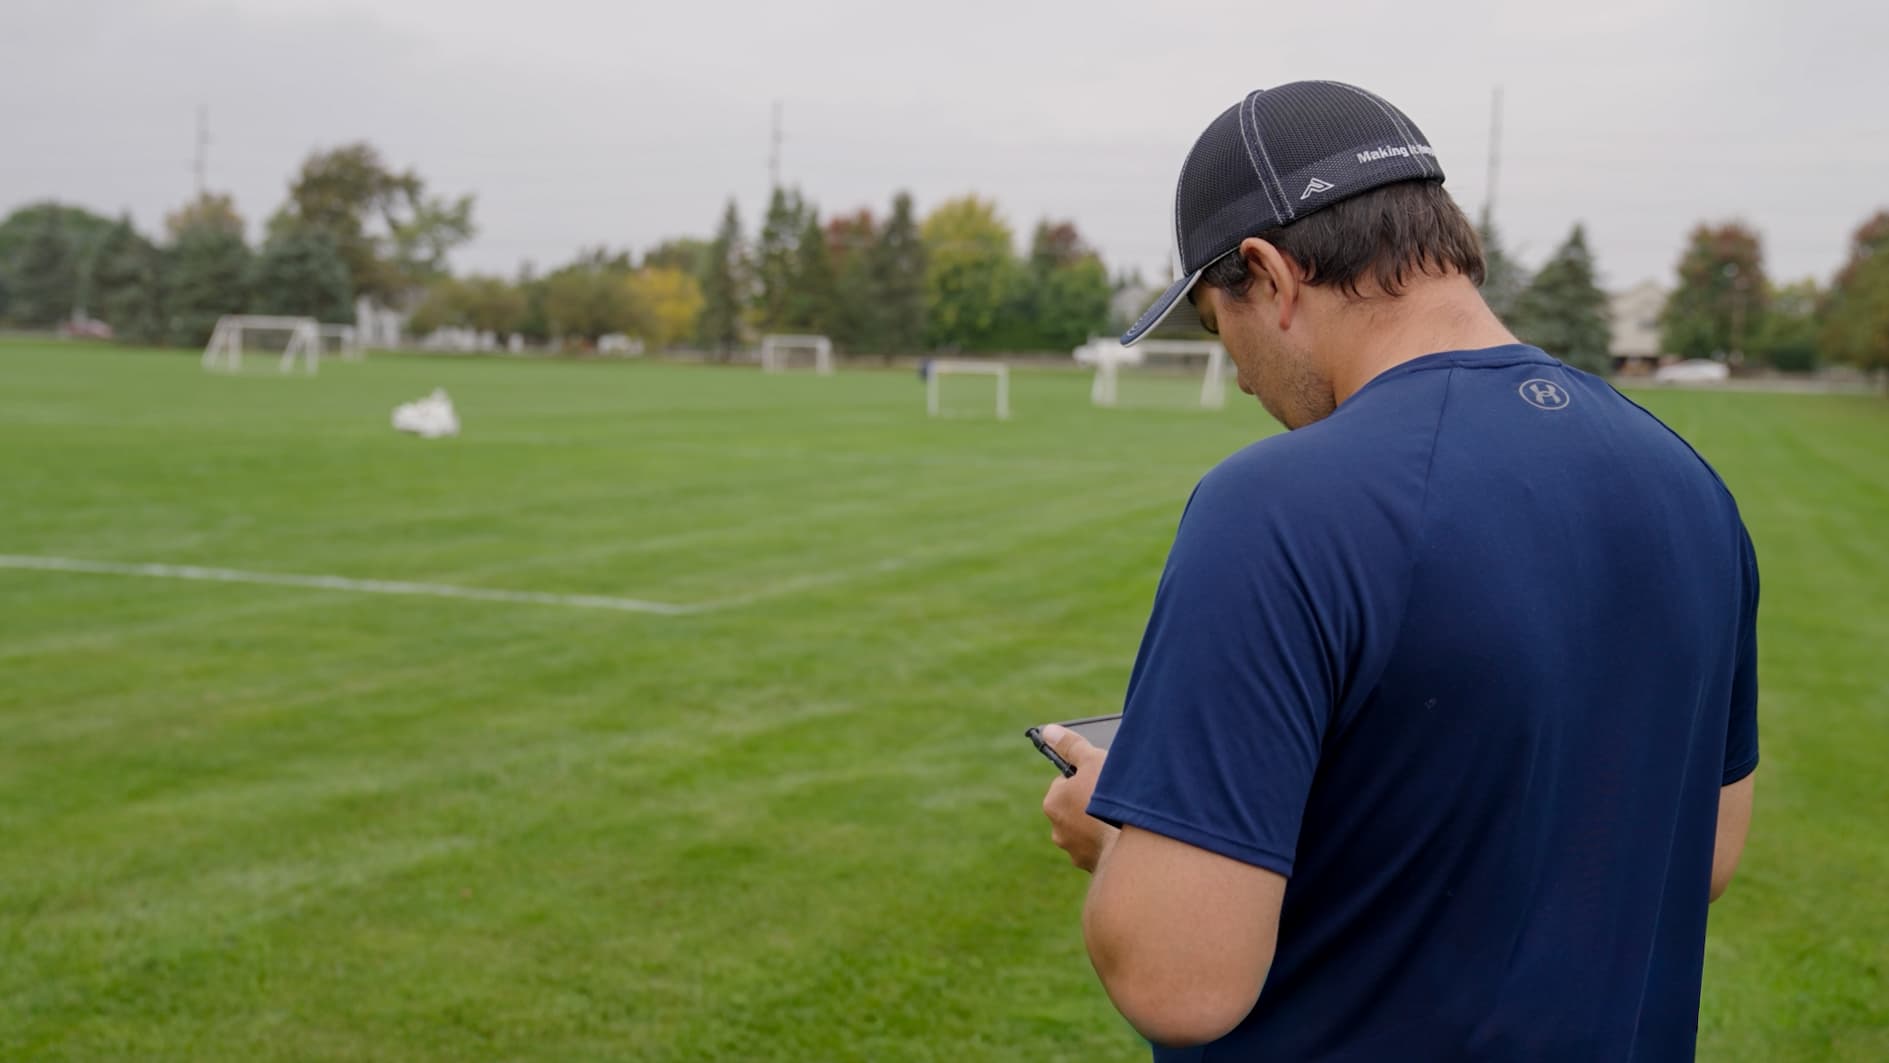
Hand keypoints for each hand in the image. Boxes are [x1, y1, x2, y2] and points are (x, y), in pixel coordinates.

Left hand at [1040, 724, 1119, 872]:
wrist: (1132, 844)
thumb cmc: (1109, 799)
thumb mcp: (1092, 761)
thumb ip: (1070, 745)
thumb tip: (1049, 731)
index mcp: (1053, 802)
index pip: (1065, 783)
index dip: (1085, 778)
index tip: (1100, 779)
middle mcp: (1057, 829)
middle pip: (1075, 807)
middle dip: (1090, 802)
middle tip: (1113, 798)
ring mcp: (1073, 850)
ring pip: (1086, 829)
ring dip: (1099, 823)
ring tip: (1120, 817)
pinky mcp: (1091, 865)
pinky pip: (1099, 847)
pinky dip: (1108, 841)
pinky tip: (1122, 835)